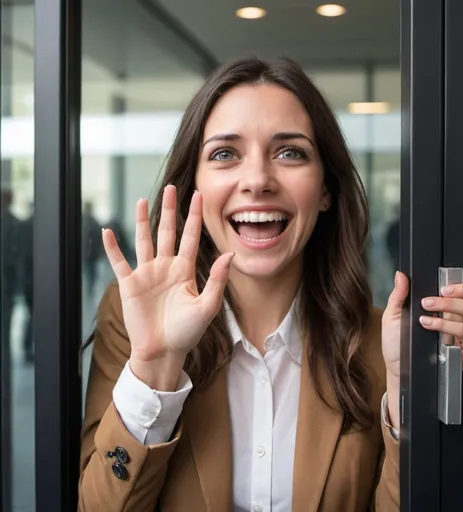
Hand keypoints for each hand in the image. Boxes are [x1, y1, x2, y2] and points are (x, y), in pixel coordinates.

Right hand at [102, 186, 233, 388]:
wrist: (162, 351)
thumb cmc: (187, 332)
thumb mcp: (207, 306)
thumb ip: (218, 280)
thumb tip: (230, 254)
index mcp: (185, 270)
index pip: (191, 237)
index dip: (194, 217)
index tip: (199, 196)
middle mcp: (166, 267)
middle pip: (167, 232)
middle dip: (170, 210)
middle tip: (171, 187)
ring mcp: (147, 274)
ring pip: (144, 241)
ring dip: (143, 221)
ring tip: (143, 201)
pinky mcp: (130, 284)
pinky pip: (119, 262)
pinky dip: (113, 248)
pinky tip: (108, 232)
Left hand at [381, 271, 462, 427]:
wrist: (397, 368)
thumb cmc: (397, 343)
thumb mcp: (393, 316)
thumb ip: (398, 295)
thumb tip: (401, 275)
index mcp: (449, 307)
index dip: (461, 286)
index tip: (442, 287)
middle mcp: (462, 319)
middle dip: (452, 298)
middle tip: (429, 302)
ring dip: (449, 312)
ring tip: (425, 317)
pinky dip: (449, 328)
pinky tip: (431, 327)